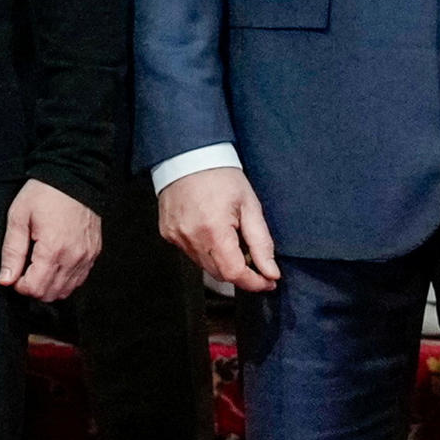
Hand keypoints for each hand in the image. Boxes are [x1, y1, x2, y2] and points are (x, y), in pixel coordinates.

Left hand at [0, 178, 103, 301]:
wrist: (74, 177)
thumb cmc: (44, 194)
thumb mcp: (18, 217)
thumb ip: (12, 252)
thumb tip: (5, 280)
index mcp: (52, 249)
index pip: (35, 288)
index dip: (19, 286)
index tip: (14, 274)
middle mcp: (73, 257)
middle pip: (51, 294)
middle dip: (33, 288)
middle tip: (24, 271)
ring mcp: (87, 257)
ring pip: (67, 290)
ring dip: (49, 286)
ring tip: (38, 267)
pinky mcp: (94, 253)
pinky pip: (80, 279)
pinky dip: (65, 280)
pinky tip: (54, 265)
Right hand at [157, 163, 281, 295]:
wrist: (189, 157)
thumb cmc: (221, 177)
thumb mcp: (250, 206)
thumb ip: (261, 243)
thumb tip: (271, 272)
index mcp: (213, 230)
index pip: (234, 273)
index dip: (254, 282)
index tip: (268, 281)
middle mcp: (191, 237)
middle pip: (220, 274)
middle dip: (241, 273)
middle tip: (256, 260)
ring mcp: (176, 237)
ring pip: (205, 266)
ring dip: (223, 263)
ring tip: (233, 240)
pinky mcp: (168, 234)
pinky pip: (191, 253)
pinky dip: (206, 251)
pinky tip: (212, 233)